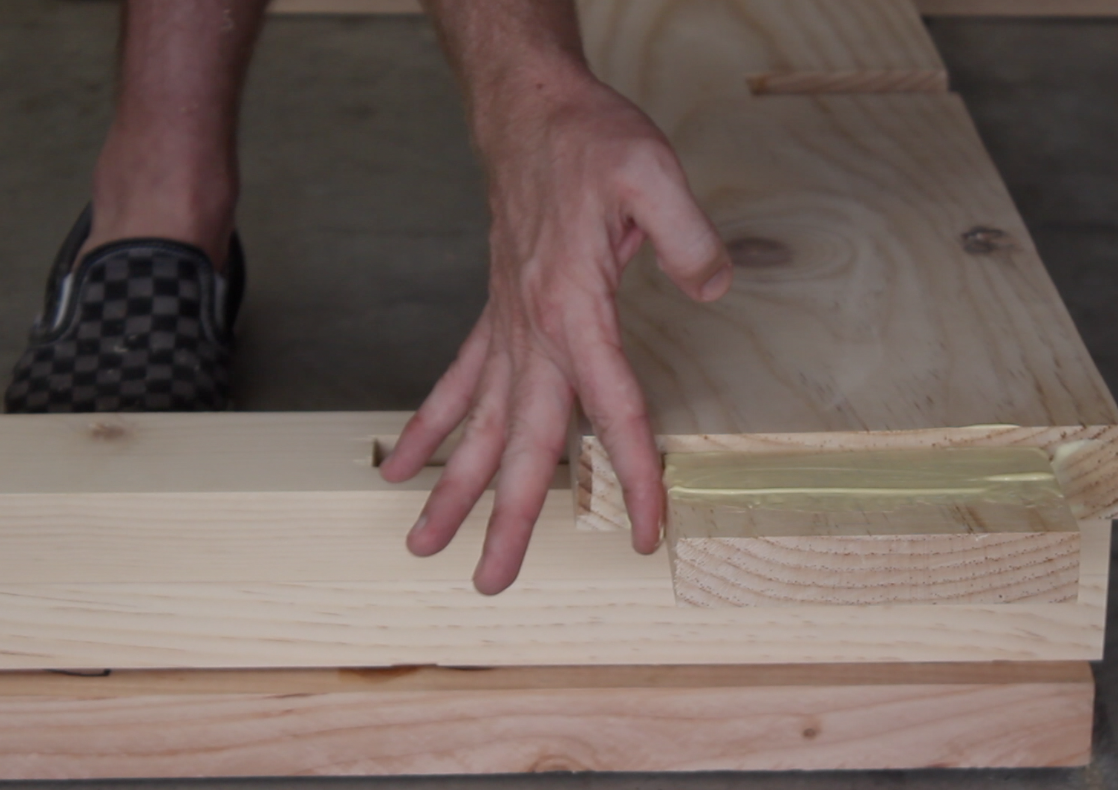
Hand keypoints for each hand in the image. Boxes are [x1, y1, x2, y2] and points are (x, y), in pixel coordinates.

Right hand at [380, 74, 731, 593]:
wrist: (530, 112)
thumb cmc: (590, 141)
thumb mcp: (655, 174)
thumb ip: (687, 236)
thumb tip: (714, 287)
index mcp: (574, 310)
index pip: (610, 411)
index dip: (629, 476)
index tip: (641, 531)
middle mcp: (532, 332)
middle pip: (522, 442)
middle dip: (509, 518)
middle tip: (491, 582)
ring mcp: (507, 328)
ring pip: (478, 425)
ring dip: (452, 487)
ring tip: (422, 544)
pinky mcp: (497, 315)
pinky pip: (457, 381)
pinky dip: (431, 426)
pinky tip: (402, 460)